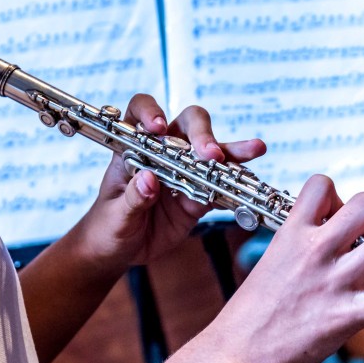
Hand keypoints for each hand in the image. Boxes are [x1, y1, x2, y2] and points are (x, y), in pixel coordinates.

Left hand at [74, 93, 265, 268]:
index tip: (158, 127)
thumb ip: (132, 198)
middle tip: (209, 153)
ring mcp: (185, 171)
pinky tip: (250, 182)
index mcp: (133, 148)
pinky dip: (236, 183)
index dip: (150, 112)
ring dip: (232, 150)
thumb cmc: (108, 225)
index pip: (140, 113)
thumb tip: (149, 179)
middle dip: (201, 134)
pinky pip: (221, 184)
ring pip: (211, 151)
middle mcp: (163, 152)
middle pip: (187, 125)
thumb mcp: (114, 215)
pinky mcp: (200, 194)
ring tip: (255, 148)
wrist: (121, 250)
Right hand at [193, 175, 363, 362]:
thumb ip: (297, 247)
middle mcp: (315, 252)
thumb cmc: (247, 315)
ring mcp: (334, 283)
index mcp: (290, 234)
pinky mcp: (347, 317)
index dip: (338, 194)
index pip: (322, 186)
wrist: (234, 355)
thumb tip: (324, 239)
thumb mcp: (267, 264)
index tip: (341, 212)